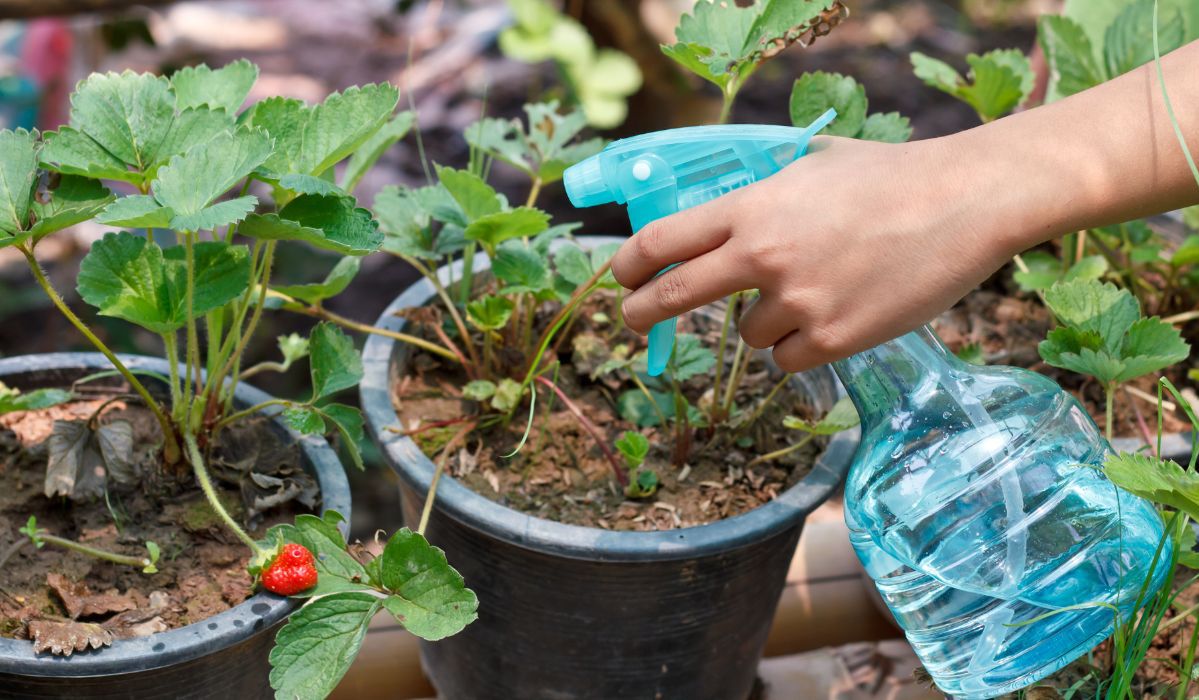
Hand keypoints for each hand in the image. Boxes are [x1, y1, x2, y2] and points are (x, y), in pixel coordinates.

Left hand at [609, 135, 1021, 372]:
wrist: (964, 202)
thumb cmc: (890, 176)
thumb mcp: (811, 164)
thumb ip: (761, 189)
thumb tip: (720, 212)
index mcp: (752, 206)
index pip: (663, 240)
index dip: (631, 264)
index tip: (622, 278)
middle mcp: (762, 254)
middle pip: (675, 296)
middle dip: (643, 312)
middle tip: (634, 319)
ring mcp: (797, 300)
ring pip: (749, 334)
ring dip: (768, 321)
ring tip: (822, 288)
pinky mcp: (833, 339)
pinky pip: (787, 358)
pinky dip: (803, 345)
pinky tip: (839, 313)